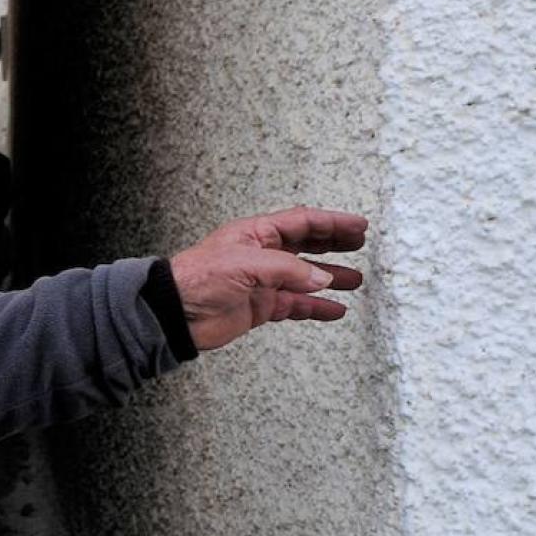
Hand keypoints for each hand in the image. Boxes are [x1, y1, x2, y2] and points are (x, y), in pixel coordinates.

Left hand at [167, 206, 367, 351]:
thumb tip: (322, 278)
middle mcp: (261, 255)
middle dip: (334, 244)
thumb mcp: (245, 265)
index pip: (302, 222)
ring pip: (305, 277)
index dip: (331, 223)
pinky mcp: (260, 307)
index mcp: (256, 234)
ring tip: (355, 280)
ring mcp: (262, 282)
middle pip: (306, 245)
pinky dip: (316, 307)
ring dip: (330, 278)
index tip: (358, 226)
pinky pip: (296, 305)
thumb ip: (288, 270)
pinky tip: (335, 310)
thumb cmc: (198, 278)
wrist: (175, 313)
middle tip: (360, 244)